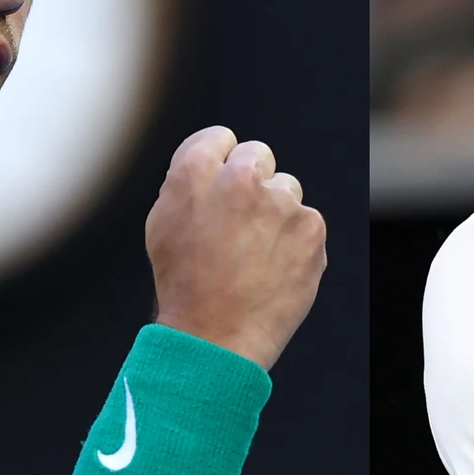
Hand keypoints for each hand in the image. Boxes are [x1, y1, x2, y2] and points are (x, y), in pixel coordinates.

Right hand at [146, 126, 326, 369]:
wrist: (215, 336)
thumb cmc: (182, 282)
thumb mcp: (162, 223)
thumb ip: (189, 182)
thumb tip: (219, 163)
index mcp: (195, 170)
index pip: (220, 138)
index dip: (218, 164)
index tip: (219, 189)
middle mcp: (240, 178)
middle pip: (257, 155)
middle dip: (251, 182)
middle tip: (239, 223)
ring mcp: (280, 202)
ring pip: (286, 189)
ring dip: (275, 213)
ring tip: (253, 254)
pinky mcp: (311, 228)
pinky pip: (306, 221)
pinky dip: (295, 242)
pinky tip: (273, 268)